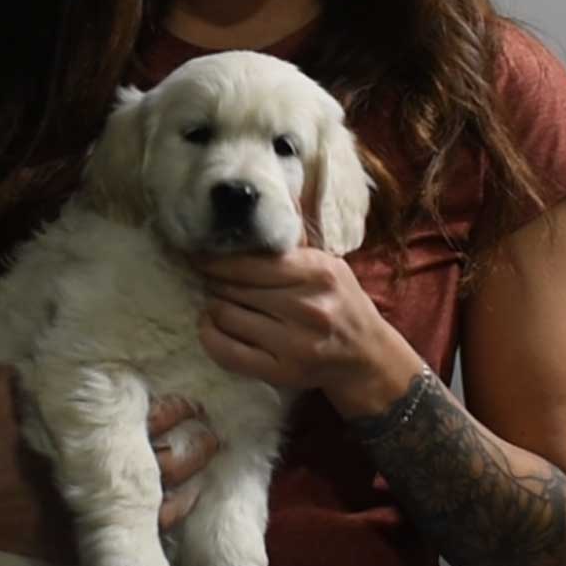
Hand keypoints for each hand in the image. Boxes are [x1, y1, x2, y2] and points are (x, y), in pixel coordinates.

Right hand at [0, 367, 217, 563]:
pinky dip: (162, 522)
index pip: (139, 426)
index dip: (170, 412)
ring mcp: (85, 519)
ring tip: (207, 468)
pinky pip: (134, 538)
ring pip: (156, 507)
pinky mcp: (76, 545)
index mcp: (76, 444)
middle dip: (191, 448)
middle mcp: (88, 485)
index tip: (189, 400)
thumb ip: (23, 377)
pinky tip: (180, 510)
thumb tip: (39, 352)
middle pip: (160, 467)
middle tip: (212, 432)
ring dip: (185, 487)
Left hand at [195, 247, 418, 414]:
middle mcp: (308, 308)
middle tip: (209, 280)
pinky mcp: (281, 371)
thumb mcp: (328, 264)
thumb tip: (275, 193)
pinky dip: (210, 336)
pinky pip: (227, 351)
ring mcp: (295, 343)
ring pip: (226, 316)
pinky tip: (211, 325)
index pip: (250, 264)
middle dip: (216, 282)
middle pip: (233, 288)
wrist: (366, 356)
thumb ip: (295, 239)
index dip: (217, 260)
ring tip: (218, 301)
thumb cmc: (340, 303)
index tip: (198, 256)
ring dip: (214, 306)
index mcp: (318, 273)